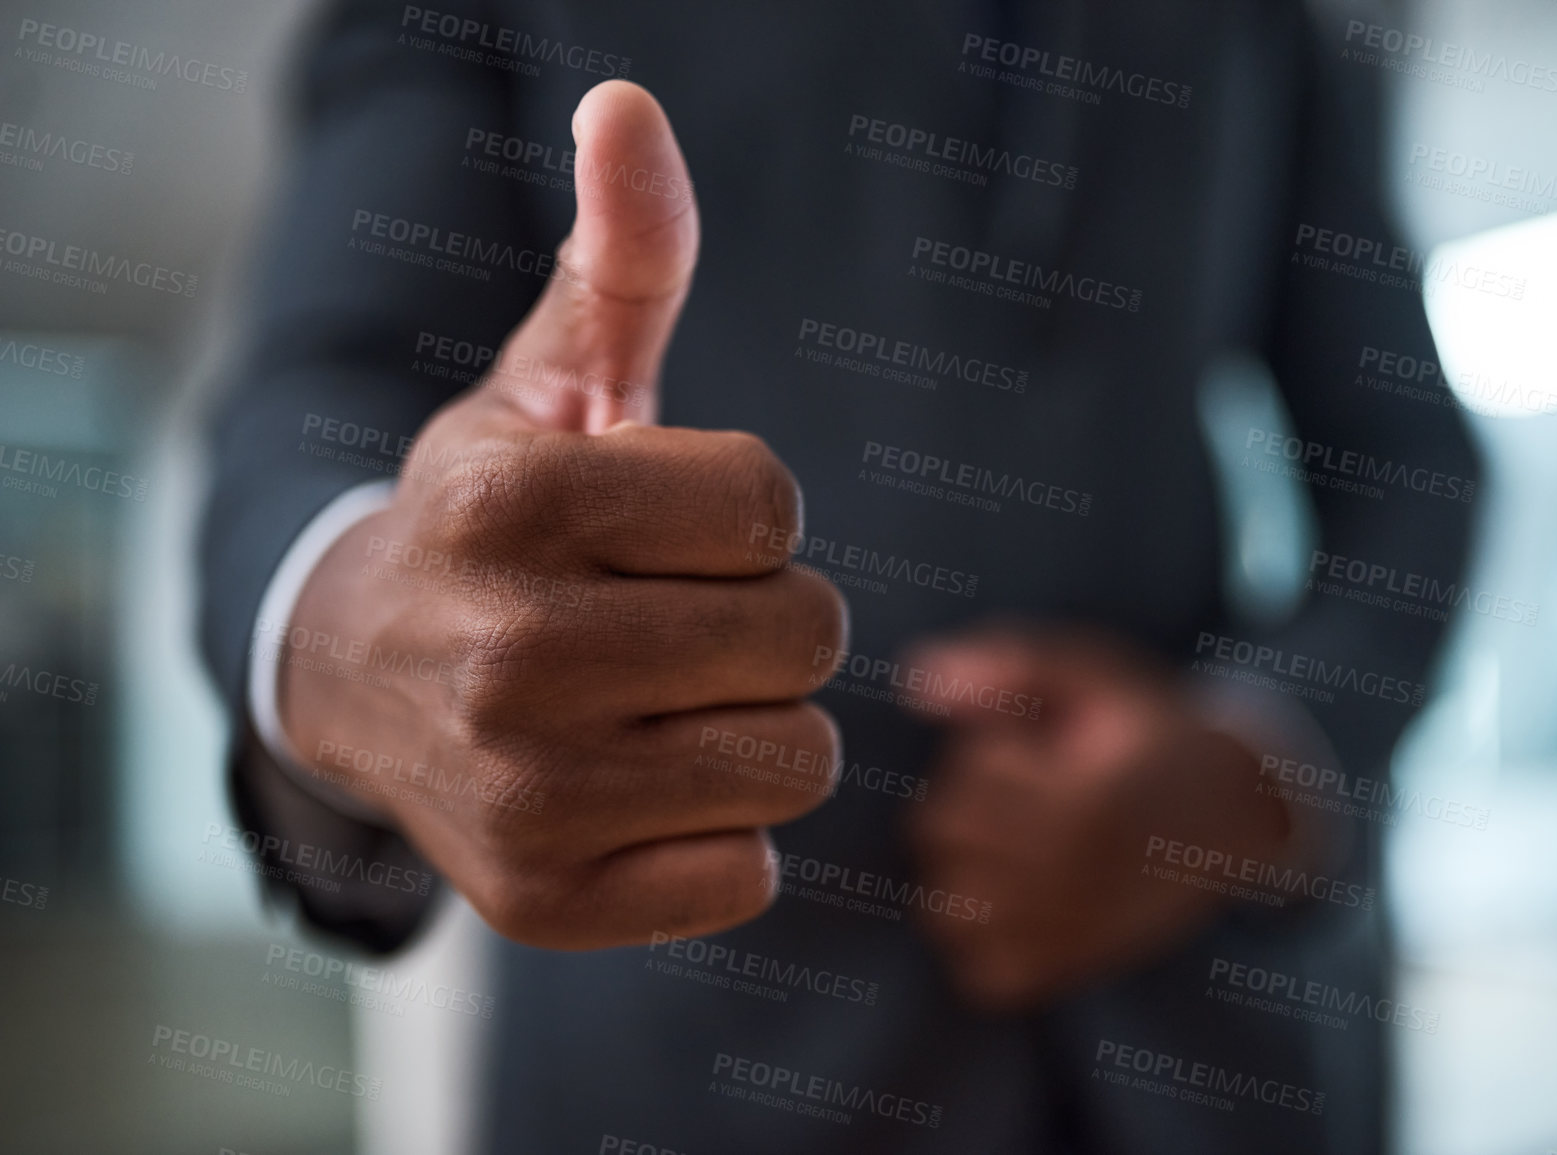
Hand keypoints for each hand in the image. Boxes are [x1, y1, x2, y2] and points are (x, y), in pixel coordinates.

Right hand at [272, 81, 847, 949]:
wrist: (357, 682)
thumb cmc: (495, 524)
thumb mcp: (546, 385)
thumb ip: (620, 261)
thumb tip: (632, 108)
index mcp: (511, 500)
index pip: (774, 507)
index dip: (744, 515)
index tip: (665, 529)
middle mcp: (503, 653)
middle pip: (805, 636)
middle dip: (767, 619)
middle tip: (674, 619)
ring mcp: (520, 795)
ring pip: (796, 759)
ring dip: (756, 723)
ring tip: (663, 702)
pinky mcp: (544, 903)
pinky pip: (749, 873)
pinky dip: (717, 833)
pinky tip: (635, 790)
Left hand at [899, 628, 1294, 1010]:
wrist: (1230, 811)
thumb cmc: (1148, 732)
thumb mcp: (1093, 678)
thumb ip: (1010, 665)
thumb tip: (915, 683)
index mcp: (1080, 798)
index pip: (967, 773)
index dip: (987, 749)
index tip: (1035, 748)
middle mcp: (1071, 873)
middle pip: (939, 836)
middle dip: (964, 804)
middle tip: (1019, 793)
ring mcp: (1069, 929)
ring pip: (946, 909)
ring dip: (959, 873)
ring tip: (1008, 844)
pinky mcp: (1070, 967)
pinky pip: (980, 973)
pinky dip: (981, 941)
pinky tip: (1013, 899)